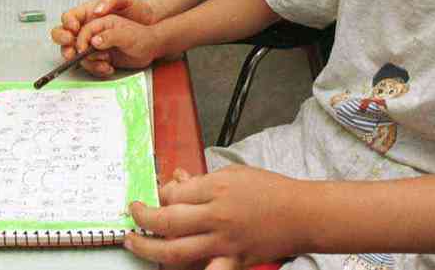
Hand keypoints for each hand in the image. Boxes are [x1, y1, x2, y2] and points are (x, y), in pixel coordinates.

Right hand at [51, 0, 155, 56]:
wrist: (152, 26)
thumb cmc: (137, 8)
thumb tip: (96, 11)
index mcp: (88, 13)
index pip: (69, 17)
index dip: (67, 24)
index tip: (74, 29)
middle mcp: (86, 28)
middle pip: (63, 35)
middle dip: (63, 42)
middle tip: (71, 47)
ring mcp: (91, 43)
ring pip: (73, 52)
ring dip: (76, 58)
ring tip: (87, 59)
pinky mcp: (100, 56)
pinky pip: (89, 63)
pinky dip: (94, 66)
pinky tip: (106, 66)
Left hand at [124, 165, 300, 267]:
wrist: (302, 215)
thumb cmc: (270, 190)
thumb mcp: (234, 174)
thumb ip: (202, 181)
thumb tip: (176, 182)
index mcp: (217, 189)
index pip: (174, 193)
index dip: (157, 194)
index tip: (152, 195)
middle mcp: (217, 217)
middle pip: (168, 221)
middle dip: (143, 218)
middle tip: (133, 215)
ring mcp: (224, 244)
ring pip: (177, 252)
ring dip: (150, 249)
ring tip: (134, 243)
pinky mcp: (234, 262)